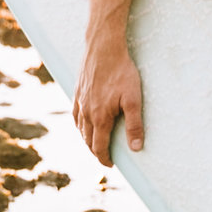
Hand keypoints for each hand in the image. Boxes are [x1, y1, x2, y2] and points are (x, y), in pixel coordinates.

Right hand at [73, 37, 143, 166]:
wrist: (103, 46)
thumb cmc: (121, 71)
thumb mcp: (133, 99)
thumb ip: (134, 125)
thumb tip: (136, 148)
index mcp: (99, 117)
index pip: (99, 147)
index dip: (105, 159)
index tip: (111, 165)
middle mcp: (86, 112)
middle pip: (87, 140)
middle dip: (95, 151)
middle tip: (105, 156)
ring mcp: (79, 101)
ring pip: (79, 128)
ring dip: (87, 139)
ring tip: (95, 143)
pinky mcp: (77, 90)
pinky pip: (75, 114)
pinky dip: (79, 124)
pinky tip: (84, 122)